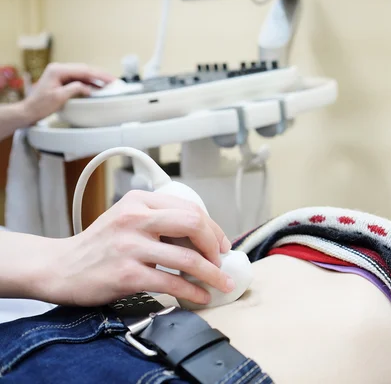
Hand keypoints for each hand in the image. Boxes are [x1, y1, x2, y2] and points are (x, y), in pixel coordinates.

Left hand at [22, 62, 114, 122]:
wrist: (29, 110)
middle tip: (113, 81)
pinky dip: (88, 83)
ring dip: (95, 79)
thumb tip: (89, 88)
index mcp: (58, 70)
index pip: (83, 70)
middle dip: (100, 75)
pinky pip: (78, 79)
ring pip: (82, 74)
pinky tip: (96, 87)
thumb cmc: (40, 105)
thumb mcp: (59, 97)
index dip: (99, 75)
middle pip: (84, 70)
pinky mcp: (62, 80)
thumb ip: (75, 89)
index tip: (110, 80)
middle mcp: (59, 69)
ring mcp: (60, 74)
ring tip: (108, 84)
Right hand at [40, 190, 233, 306]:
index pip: (189, 208)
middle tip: (222, 261)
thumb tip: (202, 237)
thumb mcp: (127, 219)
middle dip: (215, 245)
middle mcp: (135, 219)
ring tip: (222, 283)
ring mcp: (130, 246)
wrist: (59, 268)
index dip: (213, 228)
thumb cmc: (99, 246)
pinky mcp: (126, 274)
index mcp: (139, 201)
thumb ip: (158, 220)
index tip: (221, 244)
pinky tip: (201, 296)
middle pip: (193, 224)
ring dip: (212, 274)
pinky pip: (171, 283)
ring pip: (187, 258)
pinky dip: (192, 291)